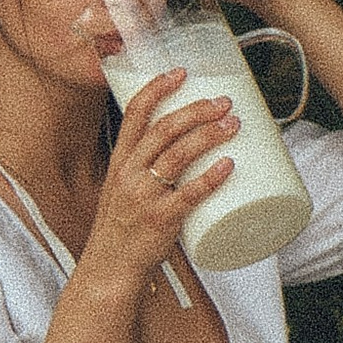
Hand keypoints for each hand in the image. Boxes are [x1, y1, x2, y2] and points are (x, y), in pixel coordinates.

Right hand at [79, 68, 238, 287]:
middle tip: (224, 102)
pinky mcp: (160, 220)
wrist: (109, 269)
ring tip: (234, 124)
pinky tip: (229, 164)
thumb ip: (152, 168)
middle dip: (197, 110)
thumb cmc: (123, 228)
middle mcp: (129, 174)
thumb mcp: (125, 189)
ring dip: (209, 135)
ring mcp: (144, 196)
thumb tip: (194, 144)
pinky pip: (189, 194)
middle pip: (164, 129)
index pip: (135, 113)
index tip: (181, 72)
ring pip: (178, 155)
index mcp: (120, 161)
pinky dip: (211, 177)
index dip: (158, 88)